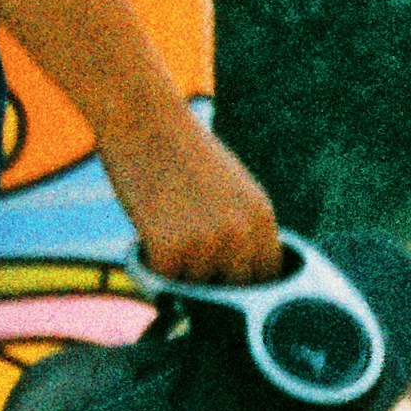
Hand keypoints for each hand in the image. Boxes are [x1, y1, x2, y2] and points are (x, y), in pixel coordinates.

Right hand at [101, 110, 279, 287]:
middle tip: (186, 256)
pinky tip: (144, 233)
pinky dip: (149, 265)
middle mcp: (241, 234)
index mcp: (262, 218)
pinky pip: (161, 281)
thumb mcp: (233, 189)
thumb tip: (240, 278)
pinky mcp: (169, 249)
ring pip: (193, 290)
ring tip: (162, 230)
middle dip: (210, 285)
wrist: (142, 117)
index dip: (242, 283)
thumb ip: (243, 231)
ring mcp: (206, 244)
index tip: (222, 279)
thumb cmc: (180, 150)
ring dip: (176, 273)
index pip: (267, 278)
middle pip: (233, 293)